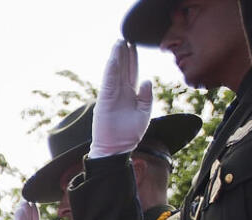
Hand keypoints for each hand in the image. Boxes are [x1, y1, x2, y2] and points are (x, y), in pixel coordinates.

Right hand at [89, 40, 152, 158]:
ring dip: (116, 58)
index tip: (133, 45)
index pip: (132, 72)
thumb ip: (146, 97)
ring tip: (118, 43)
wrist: (116, 149)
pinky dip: (110, 71)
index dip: (132, 59)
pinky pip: (107, 83)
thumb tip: (146, 80)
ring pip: (114, 73)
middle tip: (124, 38)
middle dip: (123, 54)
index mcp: (131, 94)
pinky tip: (112, 60)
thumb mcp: (144, 113)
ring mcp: (111, 96)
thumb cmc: (130, 134)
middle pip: (122, 68)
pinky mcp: (104, 101)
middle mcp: (120, 93)